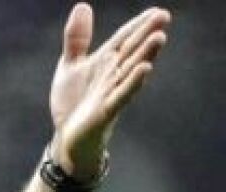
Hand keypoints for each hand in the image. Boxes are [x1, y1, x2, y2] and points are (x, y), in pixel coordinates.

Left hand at [49, 4, 170, 178]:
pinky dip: (132, 83)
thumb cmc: (73, 103)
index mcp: (105, 62)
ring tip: (159, 37)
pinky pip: (122, 95)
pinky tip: (145, 69)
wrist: (67, 138)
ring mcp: (111, 93)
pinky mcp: (106, 111)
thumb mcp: (70, 66)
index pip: (124, 39)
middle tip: (164, 16)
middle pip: (131, 51)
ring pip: (131, 71)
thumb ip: (77, 39)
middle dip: (146, 35)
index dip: (137, 25)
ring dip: (145, 55)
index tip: (157, 11)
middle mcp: (112, 75)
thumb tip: (83, 6)